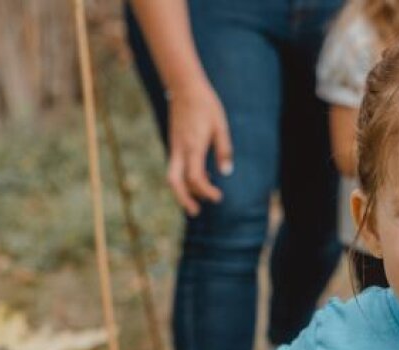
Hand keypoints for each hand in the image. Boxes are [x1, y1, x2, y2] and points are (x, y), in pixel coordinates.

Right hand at [166, 80, 232, 215]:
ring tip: (197, 201)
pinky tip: (200, 178)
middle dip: (183, 199)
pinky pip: (176, 166)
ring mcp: (174, 147)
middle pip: (174, 182)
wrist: (185, 87)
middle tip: (195, 212)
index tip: (218, 197)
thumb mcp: (221, 127)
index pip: (196, 179)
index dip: (206, 192)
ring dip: (183, 190)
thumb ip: (224, 150)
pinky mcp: (174, 144)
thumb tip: (225, 173)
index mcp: (193, 147)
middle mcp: (180, 150)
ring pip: (172, 175)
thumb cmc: (206, 106)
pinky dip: (184, 178)